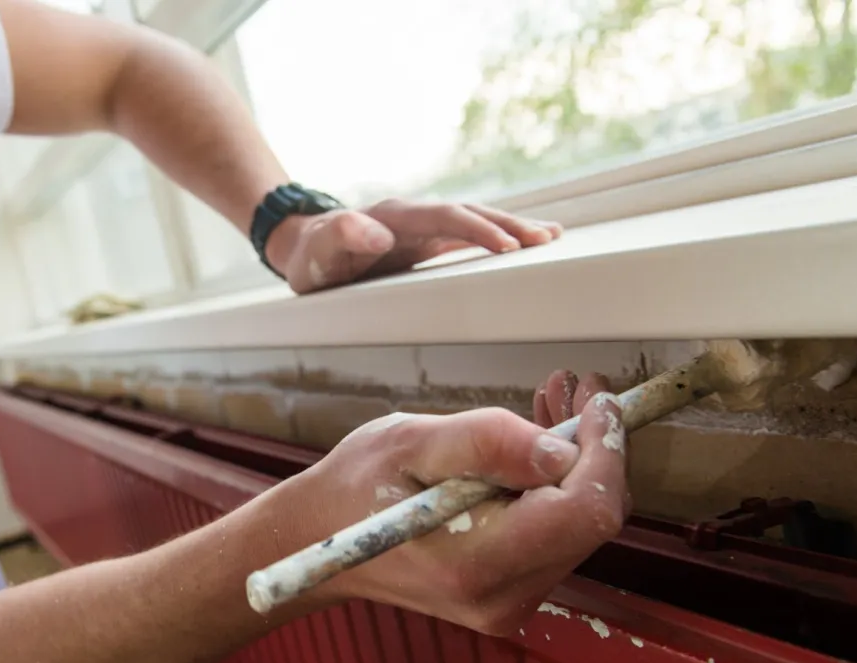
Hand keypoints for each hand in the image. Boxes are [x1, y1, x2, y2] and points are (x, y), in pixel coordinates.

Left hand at [264, 199, 562, 294]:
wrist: (306, 246)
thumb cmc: (312, 255)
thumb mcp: (318, 250)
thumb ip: (343, 236)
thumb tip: (378, 234)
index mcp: (395, 217)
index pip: (446, 218)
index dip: (477, 230)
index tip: (508, 247)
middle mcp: (414, 215)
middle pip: (470, 213)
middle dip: (509, 225)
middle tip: (547, 239)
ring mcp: (423, 226)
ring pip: (475, 220)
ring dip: (512, 228)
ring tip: (551, 236)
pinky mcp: (427, 239)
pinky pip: (468, 234)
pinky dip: (498, 236)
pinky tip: (524, 242)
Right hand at [268, 372, 628, 635]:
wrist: (321, 540)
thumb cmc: (356, 487)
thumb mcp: (410, 443)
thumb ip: (486, 443)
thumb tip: (561, 451)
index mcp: (478, 564)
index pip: (585, 513)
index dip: (605, 452)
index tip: (597, 402)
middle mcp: (504, 597)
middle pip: (591, 520)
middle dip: (593, 448)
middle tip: (572, 388)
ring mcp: (512, 602)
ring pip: (580, 524)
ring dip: (576, 461)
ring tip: (551, 403)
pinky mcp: (514, 592)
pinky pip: (558, 533)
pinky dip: (556, 484)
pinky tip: (535, 444)